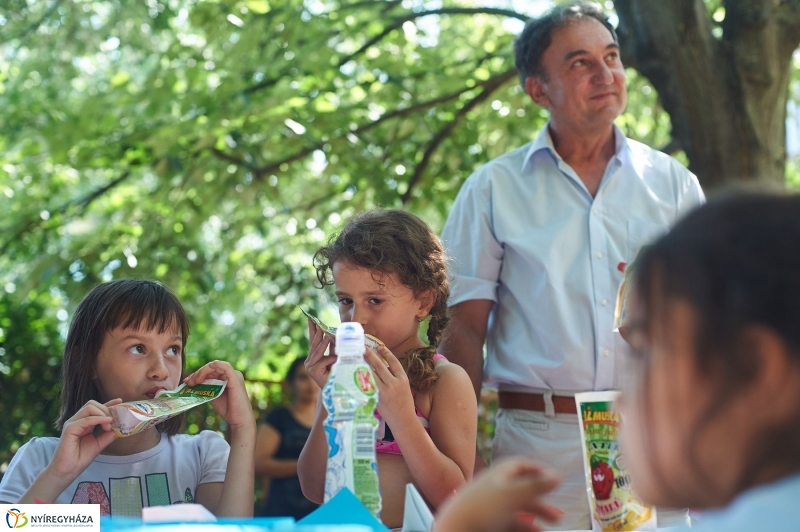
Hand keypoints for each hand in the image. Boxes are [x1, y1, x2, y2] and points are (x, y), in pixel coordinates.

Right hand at [48, 399, 121, 479]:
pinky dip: (98, 419)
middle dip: (106, 409)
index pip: (96, 407)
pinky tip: (107, 423)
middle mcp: (77, 420)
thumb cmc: (80, 458)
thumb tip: (122, 428)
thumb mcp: (99, 444)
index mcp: (84, 423)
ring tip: (109, 425)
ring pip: (89, 407)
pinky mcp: (69, 428)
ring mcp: (72, 423)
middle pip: (92, 404)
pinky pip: (86, 419)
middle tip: (114, 421)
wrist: (67, 471)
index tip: (120, 401)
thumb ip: (109, 435)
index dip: (108, 403)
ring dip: (103, 414)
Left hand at [184, 360, 253, 430]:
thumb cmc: (227, 409)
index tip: (187, 382)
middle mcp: (231, 374)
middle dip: (197, 373)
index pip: (210, 370)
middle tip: (188, 382)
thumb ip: (205, 388)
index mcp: (227, 377)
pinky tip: (202, 376)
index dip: (197, 374)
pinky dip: (211, 368)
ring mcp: (234, 375)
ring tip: (194, 382)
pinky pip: (224, 366)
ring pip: (215, 366)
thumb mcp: (212, 395)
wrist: (238, 419)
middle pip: (211, 367)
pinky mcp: (235, 377)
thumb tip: (191, 383)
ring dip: (201, 372)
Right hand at [305, 319, 336, 388]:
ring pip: (317, 351)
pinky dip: (330, 359)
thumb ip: (333, 347)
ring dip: (323, 343)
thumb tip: (335, 334)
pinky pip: (323, 360)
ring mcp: (310, 366)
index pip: (313, 340)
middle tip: (318, 323)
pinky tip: (336, 359)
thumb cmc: (336, 373)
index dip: (312, 329)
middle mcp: (310, 360)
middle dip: (316, 333)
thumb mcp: (335, 357)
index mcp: (314, 356)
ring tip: (327, 335)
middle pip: (313, 344)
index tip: (310, 318)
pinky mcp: (313, 371)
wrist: (335, 389)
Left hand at [364, 345, 414, 427]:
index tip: (380, 347)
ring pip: (371, 375)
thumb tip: (382, 363)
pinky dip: (362, 378)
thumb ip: (395, 375)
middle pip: (379, 366)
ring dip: (363, 365)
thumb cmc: (404, 402)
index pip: (394, 362)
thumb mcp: (404, 386)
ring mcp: (383, 392)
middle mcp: (393, 384)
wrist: (403, 420)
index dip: (386, 353)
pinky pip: (367, 385)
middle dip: (370, 355)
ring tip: (357, 357)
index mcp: (402, 379)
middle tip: (363, 347)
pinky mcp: (375, 398)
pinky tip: (356, 372)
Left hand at [434, 457, 560, 531]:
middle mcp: (493, 488)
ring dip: (536, 515)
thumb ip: (536, 486)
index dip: (537, 469)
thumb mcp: (513, 495)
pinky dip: (524, 526)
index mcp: (497, 475)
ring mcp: (489, 507)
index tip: (553, 477)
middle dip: (541, 499)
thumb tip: (557, 475)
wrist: (455, 530)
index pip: (519, 465)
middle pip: (521, 489)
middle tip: (557, 510)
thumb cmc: (482, 509)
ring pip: (517, 509)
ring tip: (552, 525)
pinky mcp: (486, 523)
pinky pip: (510, 523)